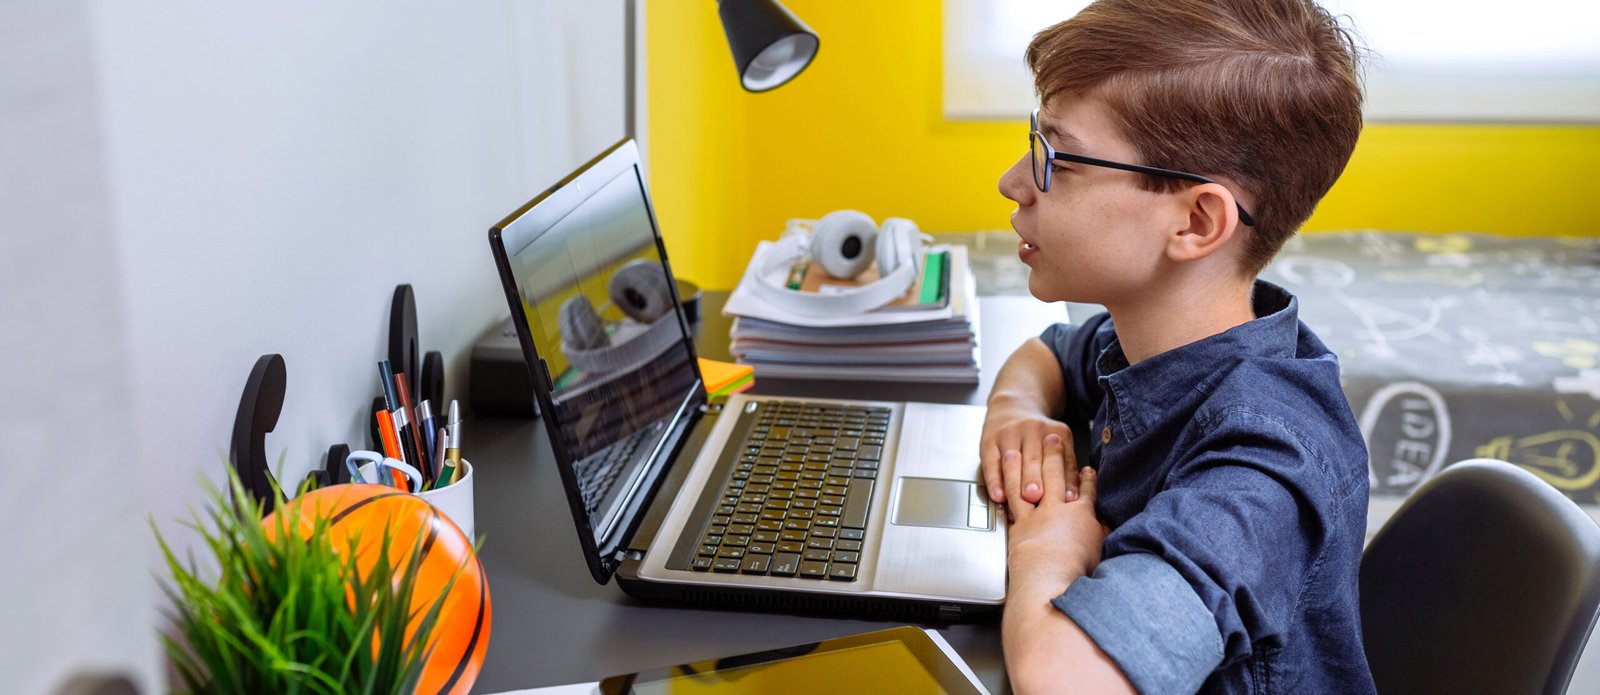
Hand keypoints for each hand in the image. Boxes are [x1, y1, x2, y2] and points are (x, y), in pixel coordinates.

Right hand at [981, 399, 1076, 505]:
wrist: (1013, 407)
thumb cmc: (1038, 436)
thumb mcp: (1059, 443)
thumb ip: (1067, 469)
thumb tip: (1073, 498)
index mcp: (1056, 432)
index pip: (1062, 460)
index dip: (1065, 481)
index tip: (1067, 499)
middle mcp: (1032, 430)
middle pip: (1034, 460)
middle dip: (1035, 479)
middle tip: (1037, 496)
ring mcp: (1009, 434)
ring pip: (1012, 462)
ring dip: (1016, 482)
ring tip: (1020, 499)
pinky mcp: (989, 442)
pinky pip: (991, 464)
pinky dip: (994, 482)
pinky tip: (999, 495)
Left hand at [1005, 434, 1103, 598]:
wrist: (1050, 574)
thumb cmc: (1077, 568)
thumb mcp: (1101, 550)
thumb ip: (1105, 537)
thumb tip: (1115, 533)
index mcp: (1082, 514)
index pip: (1086, 491)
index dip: (1086, 479)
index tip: (1086, 469)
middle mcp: (1059, 509)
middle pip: (1057, 475)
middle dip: (1056, 455)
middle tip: (1053, 439)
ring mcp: (1037, 515)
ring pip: (1029, 482)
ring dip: (1024, 464)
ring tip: (1019, 451)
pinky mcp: (1019, 526)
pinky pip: (1012, 502)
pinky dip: (1007, 488)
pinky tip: (1003, 480)